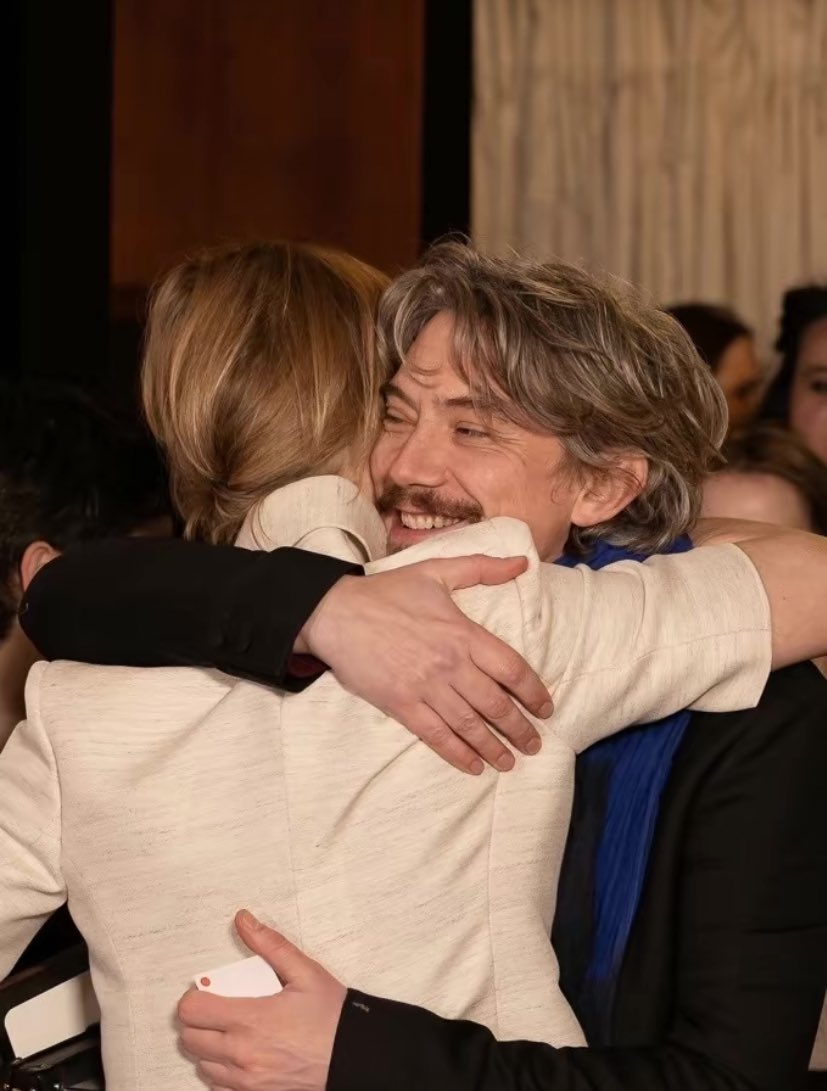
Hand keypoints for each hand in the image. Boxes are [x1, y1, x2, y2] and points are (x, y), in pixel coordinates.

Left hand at [178, 911, 344, 1090]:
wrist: (353, 1058)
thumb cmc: (332, 1018)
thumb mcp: (305, 972)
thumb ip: (270, 945)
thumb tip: (244, 922)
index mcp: (250, 1019)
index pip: (192, 1011)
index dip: (195, 996)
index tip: (208, 991)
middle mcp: (242, 1053)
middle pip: (189, 1038)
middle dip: (198, 1020)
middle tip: (218, 1008)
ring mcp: (246, 1080)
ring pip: (201, 1064)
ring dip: (208, 1046)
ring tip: (232, 1032)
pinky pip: (218, 1086)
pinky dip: (221, 1071)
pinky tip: (241, 1055)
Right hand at [297, 554, 551, 773]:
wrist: (335, 612)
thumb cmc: (387, 591)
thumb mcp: (436, 571)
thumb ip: (481, 568)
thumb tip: (522, 562)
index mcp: (462, 632)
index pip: (511, 668)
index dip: (534, 692)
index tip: (546, 708)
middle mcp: (449, 663)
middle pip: (495, 703)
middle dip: (519, 728)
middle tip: (534, 745)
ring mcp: (425, 687)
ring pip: (469, 725)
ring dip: (493, 747)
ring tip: (510, 762)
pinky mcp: (401, 704)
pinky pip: (435, 735)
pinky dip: (457, 754)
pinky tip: (473, 767)